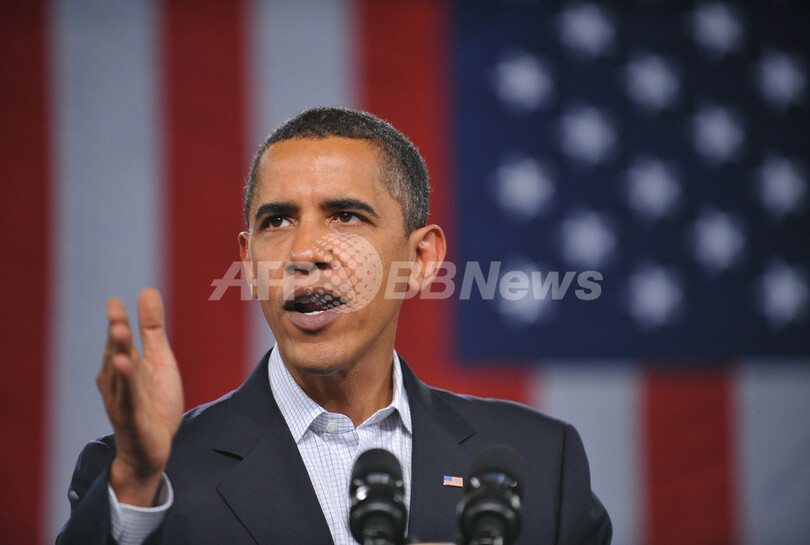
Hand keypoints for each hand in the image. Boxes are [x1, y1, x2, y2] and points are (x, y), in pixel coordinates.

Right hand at [97, 288, 183, 505]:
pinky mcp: (131, 419)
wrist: (152, 449)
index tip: (114, 301)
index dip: (117, 321)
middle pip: (117, 355)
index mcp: (124, 366)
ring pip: (120, 376)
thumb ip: (152, 328)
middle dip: (116, 335)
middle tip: (116, 315)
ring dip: (118, 355)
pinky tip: (124, 366)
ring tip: (119, 332)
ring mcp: (123, 401)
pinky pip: (127, 400)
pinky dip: (125, 384)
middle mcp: (118, 382)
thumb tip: (147, 290)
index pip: (120, 341)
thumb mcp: (158, 359)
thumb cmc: (153, 402)